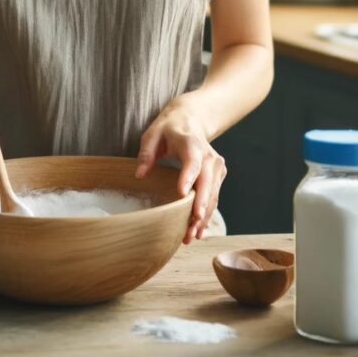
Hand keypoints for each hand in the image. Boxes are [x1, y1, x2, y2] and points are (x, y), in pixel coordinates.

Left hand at [135, 97, 226, 243]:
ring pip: (212, 194)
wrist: (191, 120)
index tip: (183, 194)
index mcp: (190, 142)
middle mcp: (208, 155)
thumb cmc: (168, 129)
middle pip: (206, 183)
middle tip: (190, 229)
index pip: (192, 160)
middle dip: (199, 207)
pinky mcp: (218, 175)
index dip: (189, 177)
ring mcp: (216, 166)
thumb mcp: (152, 134)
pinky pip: (214, 196)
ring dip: (203, 216)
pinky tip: (198, 230)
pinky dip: (207, 214)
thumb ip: (146, 153)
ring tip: (191, 236)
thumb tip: (140, 175)